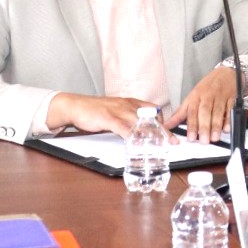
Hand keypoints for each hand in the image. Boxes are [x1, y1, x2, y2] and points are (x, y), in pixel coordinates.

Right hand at [47, 93, 161, 138]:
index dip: (163, 122)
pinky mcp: (108, 118)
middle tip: (172, 141)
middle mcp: (128, 105)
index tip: (170, 133)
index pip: (153, 110)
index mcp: (131, 102)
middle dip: (162, 130)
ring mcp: (118, 110)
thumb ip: (128, 119)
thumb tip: (139, 132)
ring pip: (140, 123)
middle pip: (150, 118)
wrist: (75, 105)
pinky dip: (132, 137)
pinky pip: (123, 128)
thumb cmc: (96, 110)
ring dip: (151, 135)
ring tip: (161, 145)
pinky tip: (137, 144)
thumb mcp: (116, 112)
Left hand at [163, 66, 236, 143]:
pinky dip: (229, 119)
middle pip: (205, 112)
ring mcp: (220, 96)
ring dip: (216, 125)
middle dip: (204, 127)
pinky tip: (227, 129)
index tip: (191, 138)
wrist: (226, 73)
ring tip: (214, 138)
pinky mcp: (231, 97)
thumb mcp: (191, 97)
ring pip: (218, 111)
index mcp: (195, 96)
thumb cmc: (207, 87)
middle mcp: (207, 96)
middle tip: (204, 141)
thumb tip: (167, 125)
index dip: (192, 125)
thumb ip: (180, 113)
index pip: (192, 111)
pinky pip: (230, 109)